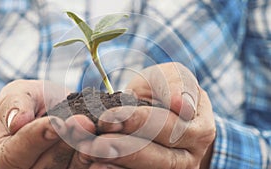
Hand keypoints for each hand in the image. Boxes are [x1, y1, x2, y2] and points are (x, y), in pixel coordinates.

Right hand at [0, 80, 95, 168]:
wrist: (54, 109)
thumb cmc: (32, 103)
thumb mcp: (19, 94)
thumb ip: (13, 104)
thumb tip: (15, 121)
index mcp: (5, 157)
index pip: (17, 153)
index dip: (37, 137)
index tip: (56, 122)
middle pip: (46, 166)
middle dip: (67, 142)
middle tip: (85, 123)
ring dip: (86, 152)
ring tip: (99, 132)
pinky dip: (100, 161)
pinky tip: (110, 148)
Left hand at [79, 63, 215, 168]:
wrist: (161, 109)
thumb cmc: (165, 90)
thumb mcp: (172, 78)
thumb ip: (178, 86)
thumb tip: (181, 105)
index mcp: (198, 130)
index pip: (166, 128)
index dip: (136, 122)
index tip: (108, 117)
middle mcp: (189, 158)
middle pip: (155, 158)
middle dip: (120, 148)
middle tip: (91, 142)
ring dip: (113, 163)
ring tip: (87, 153)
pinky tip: (95, 166)